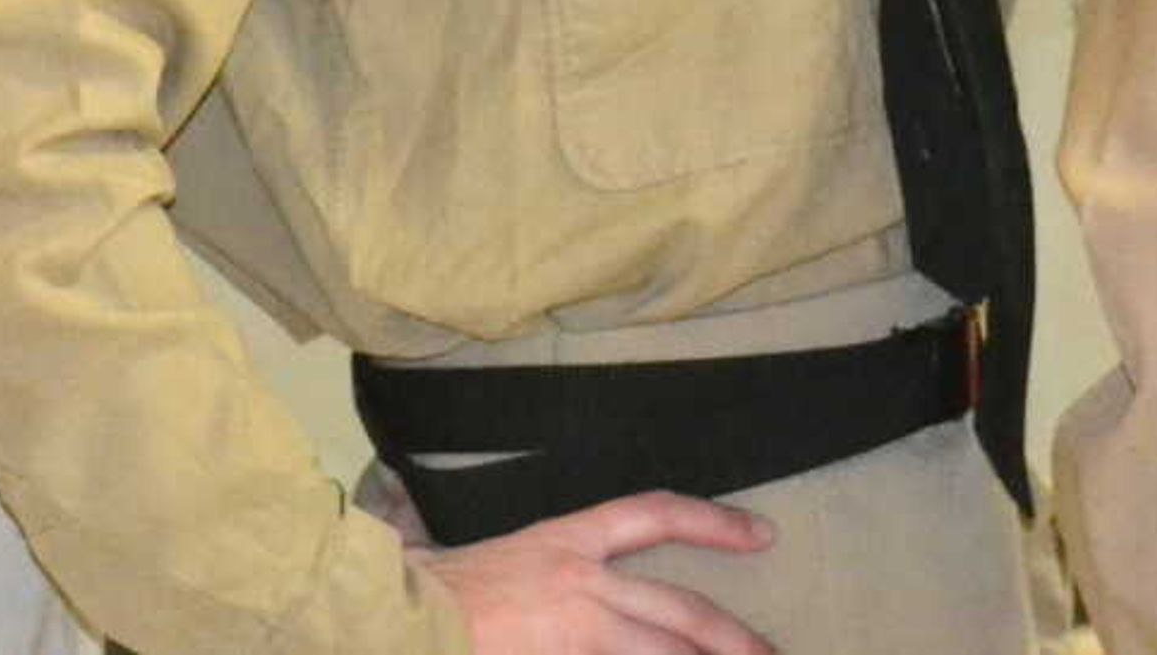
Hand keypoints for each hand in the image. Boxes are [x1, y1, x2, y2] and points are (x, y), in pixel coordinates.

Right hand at [411, 491, 776, 654]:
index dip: (711, 524)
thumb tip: (580, 594)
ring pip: (661, 654)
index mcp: (565, 540)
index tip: (760, 535)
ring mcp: (577, 633)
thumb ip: (545, 571)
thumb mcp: (498, 561)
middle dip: (732, 638)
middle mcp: (582, 584)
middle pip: (680, 611)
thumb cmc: (431, 589)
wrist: (396, 620)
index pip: (652, 516)